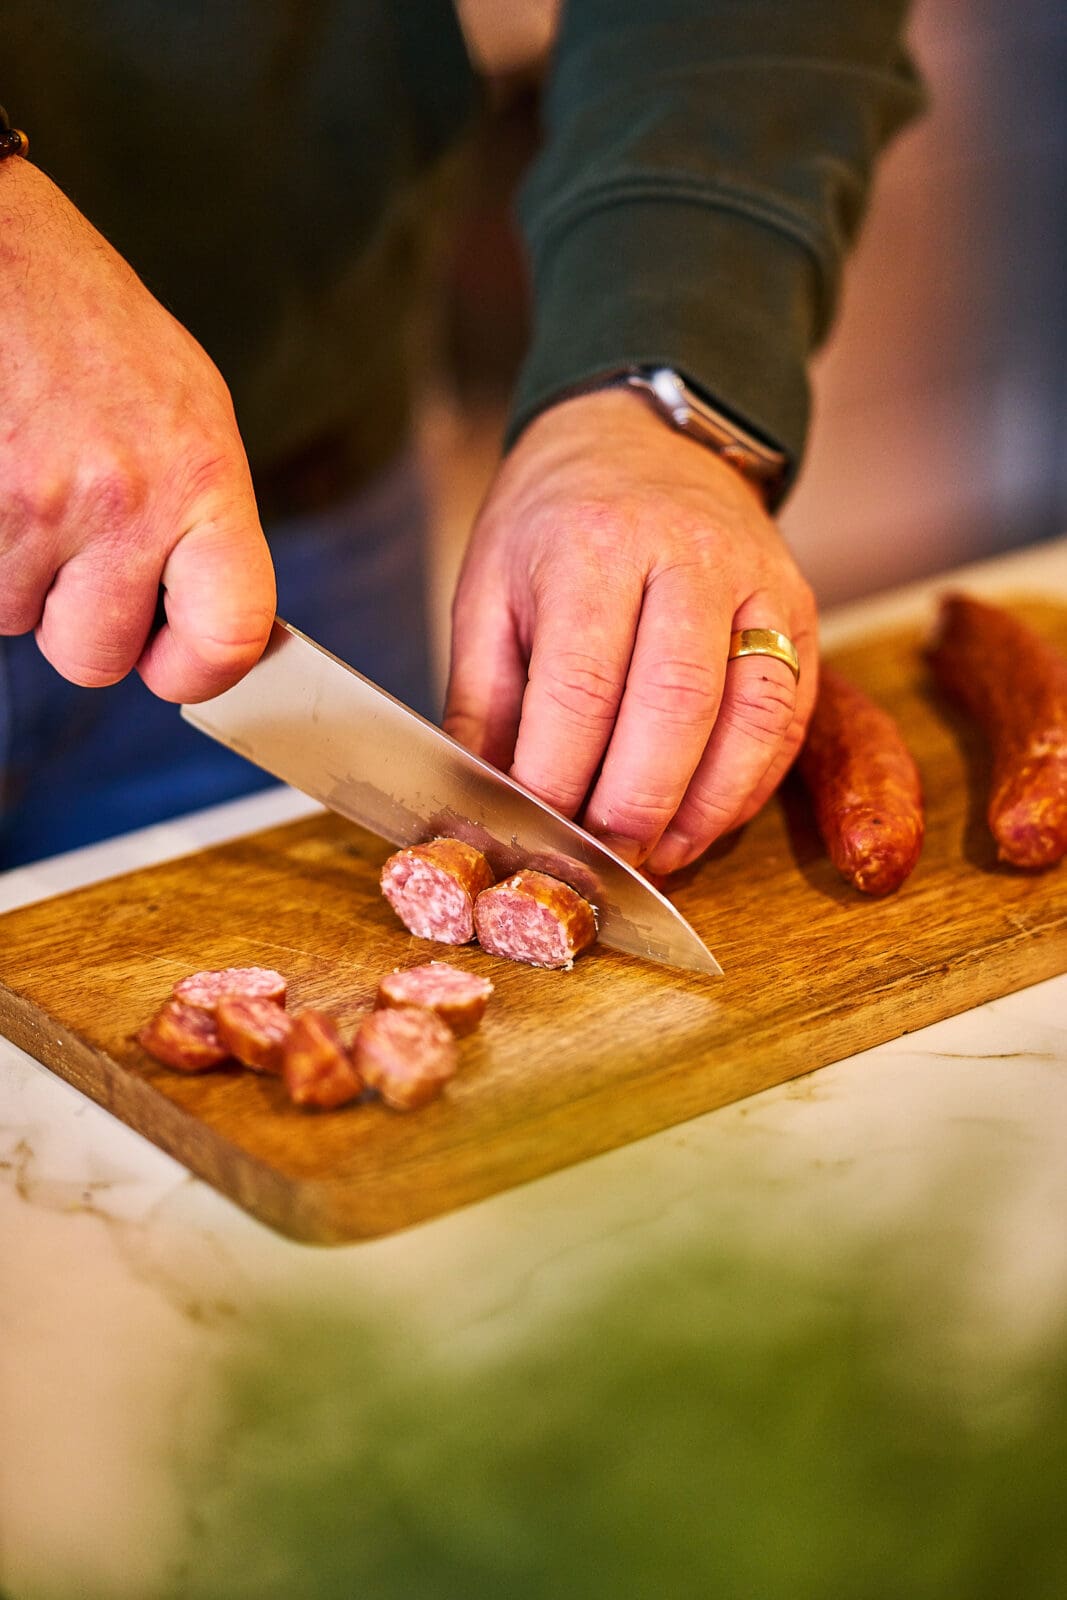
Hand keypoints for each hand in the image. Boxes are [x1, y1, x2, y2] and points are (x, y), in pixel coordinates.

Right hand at [0, 161, 273, 702]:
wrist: (1, 255)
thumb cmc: (95, 333)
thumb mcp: (190, 415)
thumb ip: (205, 526)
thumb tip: (214, 630)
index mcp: (202, 478)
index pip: (231, 634)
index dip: (202, 671)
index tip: (179, 666)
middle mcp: (122, 501)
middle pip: (98, 656)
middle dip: (81, 625)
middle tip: (79, 557)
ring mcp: (33, 509)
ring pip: (18, 620)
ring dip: (21, 576)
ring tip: (32, 484)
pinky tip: (2, 480)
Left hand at [443, 388, 817, 874]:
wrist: (641, 433)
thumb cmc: (552, 521)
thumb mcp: (487, 590)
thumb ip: (482, 700)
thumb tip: (479, 804)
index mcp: (592, 544)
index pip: (581, 688)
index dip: (559, 779)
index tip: (535, 836)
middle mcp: (686, 556)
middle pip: (674, 708)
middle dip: (633, 808)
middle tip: (599, 865)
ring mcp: (756, 581)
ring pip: (751, 719)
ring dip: (703, 812)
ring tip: (655, 858)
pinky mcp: (798, 610)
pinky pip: (788, 716)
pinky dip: (749, 785)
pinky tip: (703, 822)